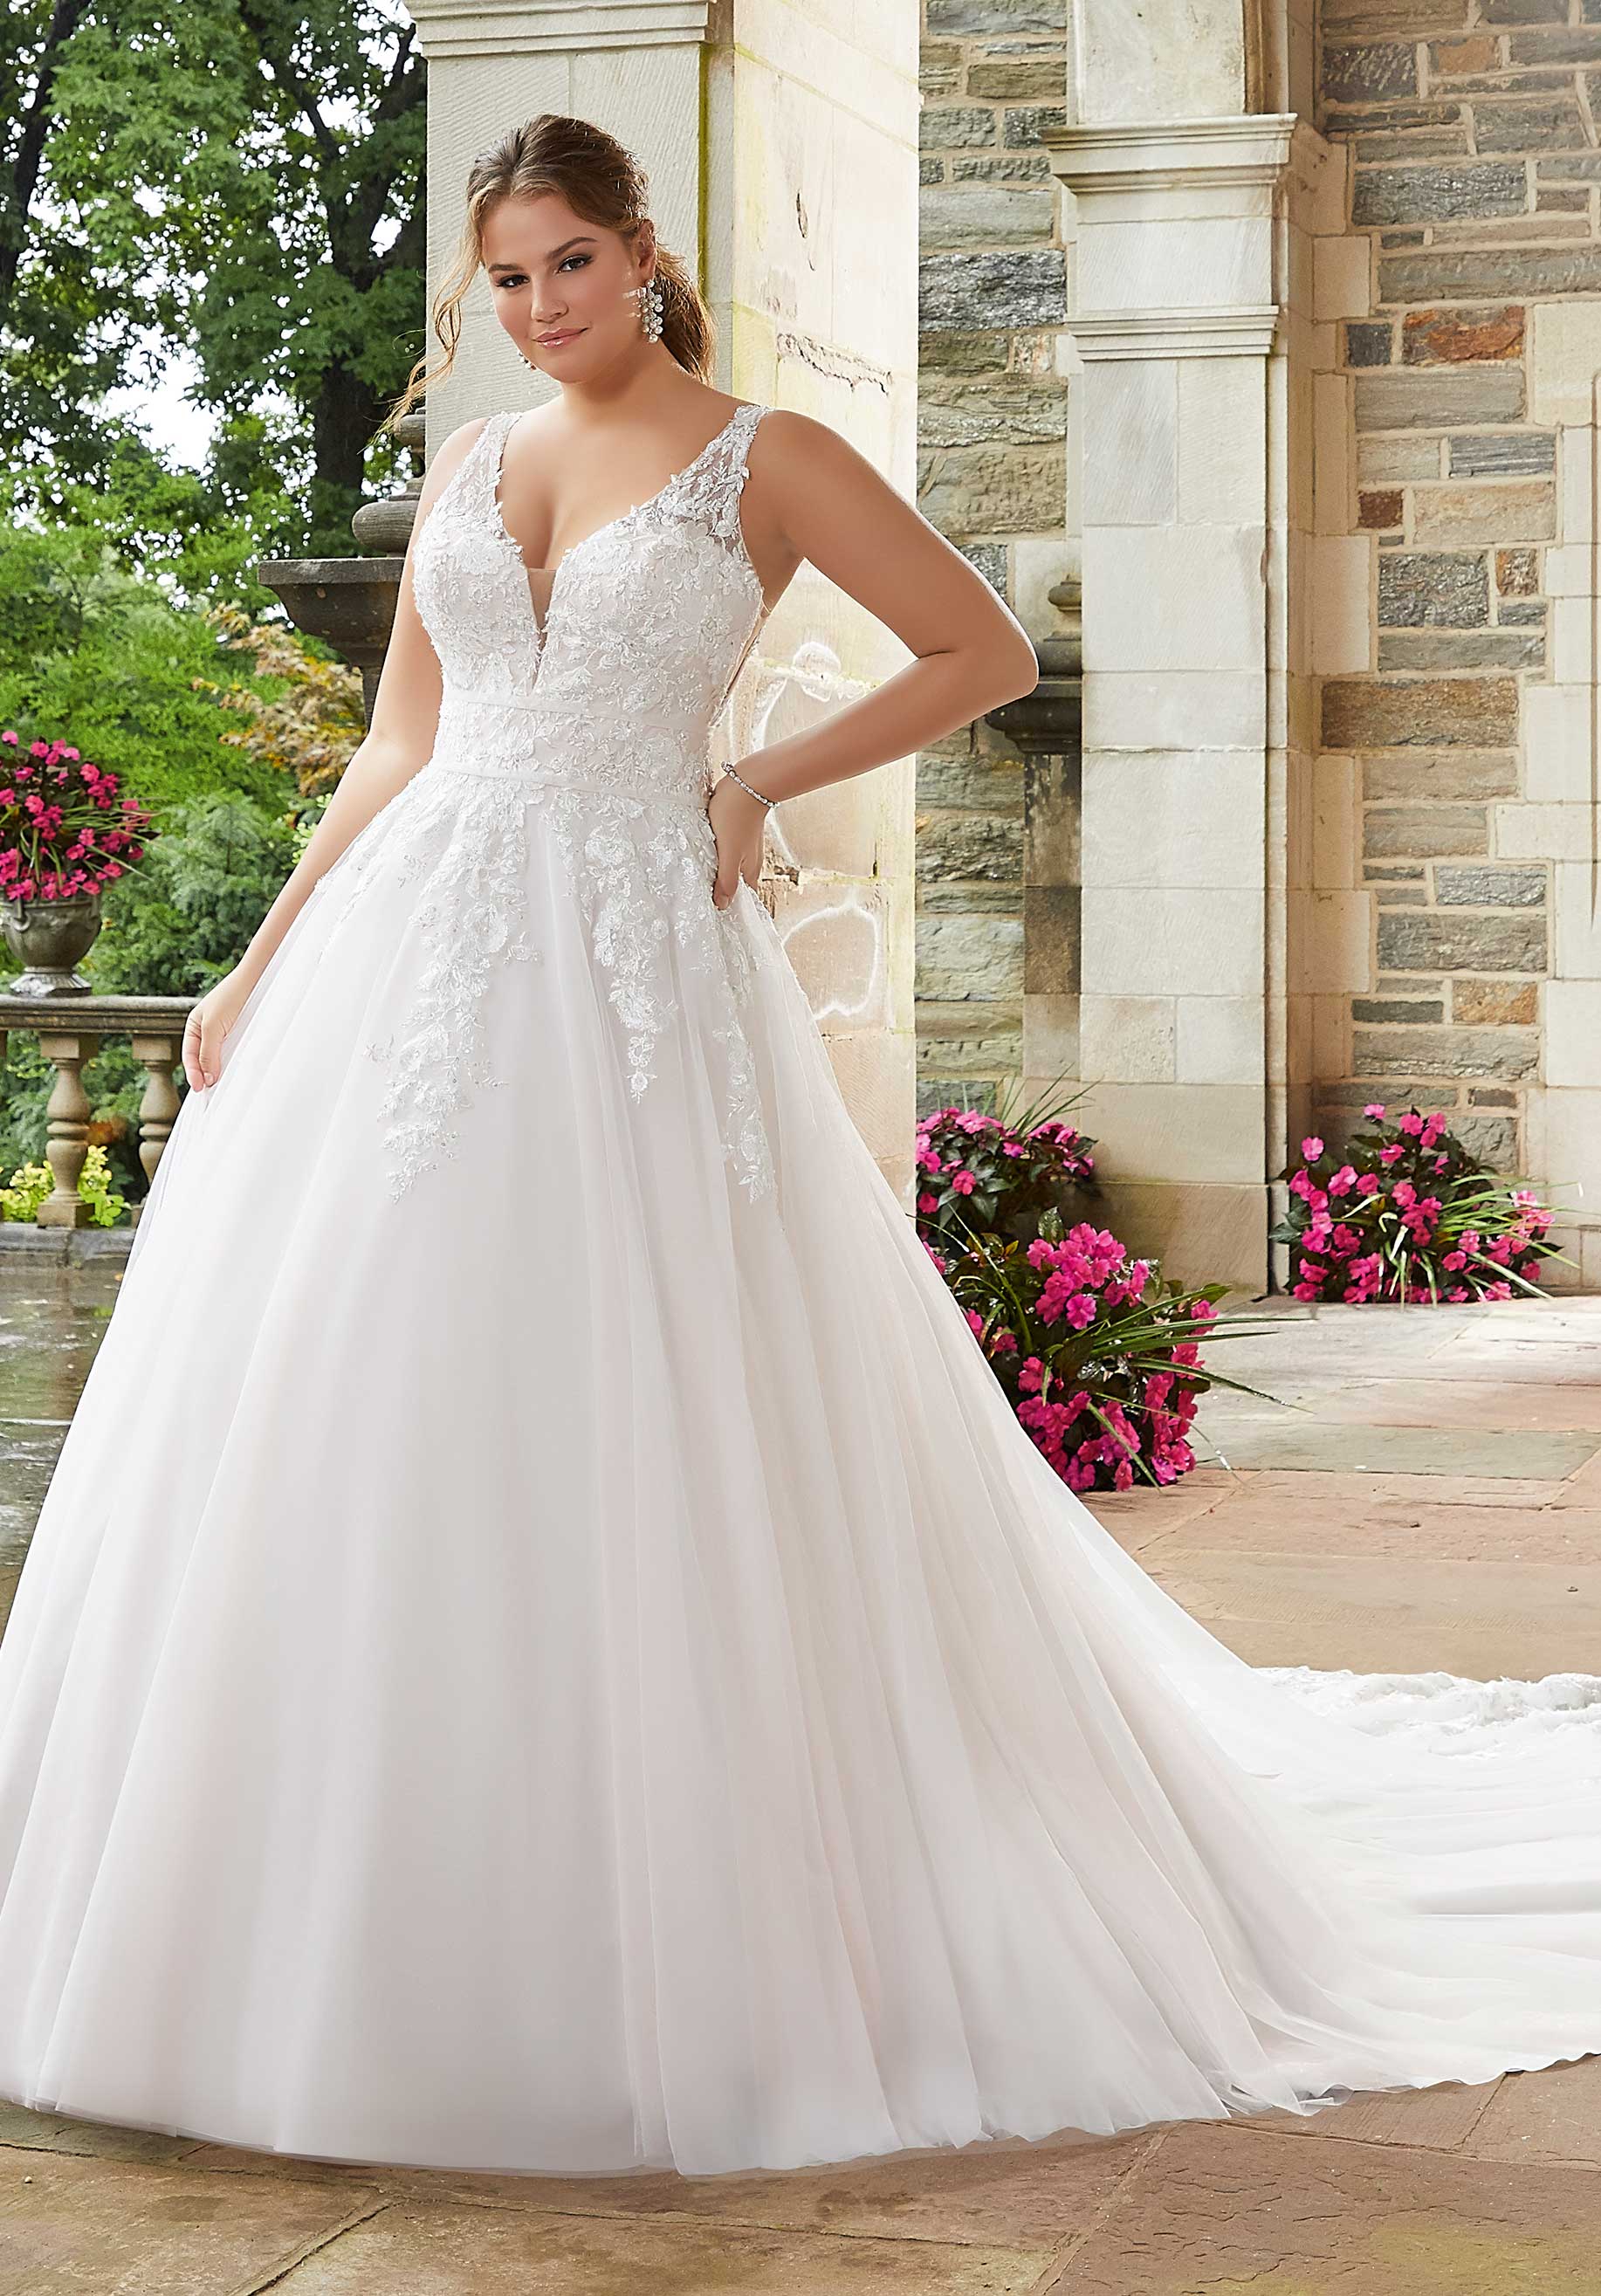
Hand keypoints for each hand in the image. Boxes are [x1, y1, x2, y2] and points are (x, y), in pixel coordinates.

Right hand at [182, 969, 251, 1091]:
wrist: (255, 979)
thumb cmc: (231, 997)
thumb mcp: (214, 1027)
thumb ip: (209, 1053)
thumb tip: (207, 1077)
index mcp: (194, 1026)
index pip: (190, 1055)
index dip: (193, 1072)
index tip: (199, 1088)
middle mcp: (207, 1030)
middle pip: (203, 1058)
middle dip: (205, 1074)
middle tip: (210, 1092)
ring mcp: (224, 1031)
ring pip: (219, 1056)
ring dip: (220, 1070)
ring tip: (221, 1086)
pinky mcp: (239, 1032)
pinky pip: (233, 1051)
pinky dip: (233, 1062)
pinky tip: (236, 1070)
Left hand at [707, 770, 770, 910]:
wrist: (746, 784)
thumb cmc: (736, 818)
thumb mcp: (729, 853)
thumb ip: (726, 880)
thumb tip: (722, 905)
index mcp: (749, 872)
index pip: (740, 900)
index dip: (725, 906)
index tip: (707, 912)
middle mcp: (748, 864)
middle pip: (732, 886)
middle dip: (716, 892)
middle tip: (694, 898)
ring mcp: (741, 850)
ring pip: (726, 869)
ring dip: (713, 875)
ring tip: (693, 880)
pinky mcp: (733, 837)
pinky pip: (722, 855)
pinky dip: (712, 859)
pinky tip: (700, 856)